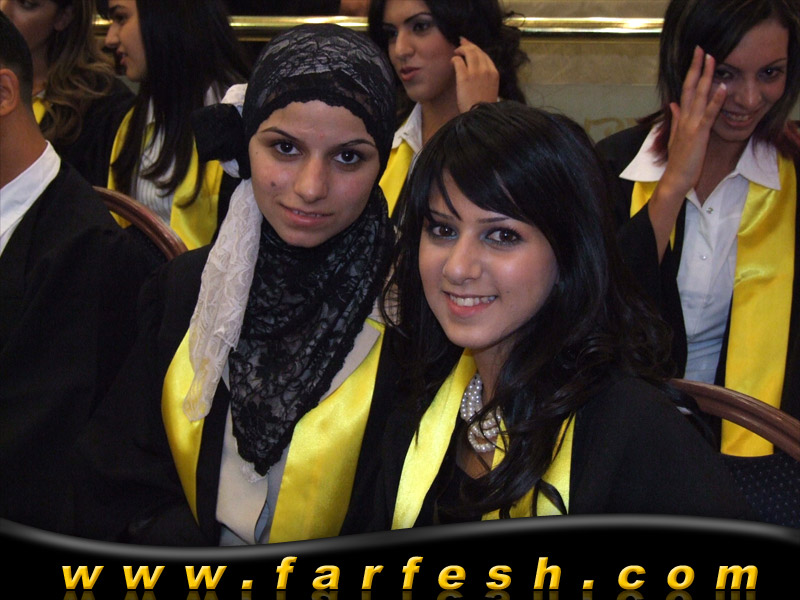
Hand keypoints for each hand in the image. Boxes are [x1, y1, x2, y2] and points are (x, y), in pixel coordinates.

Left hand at [452, 37, 499, 113]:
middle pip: (477, 51)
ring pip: (469, 52)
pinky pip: (458, 61)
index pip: (485, 56)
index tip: (471, 47)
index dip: (477, 49)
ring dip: (461, 49)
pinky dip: (455, 59)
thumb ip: (488, 78)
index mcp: (494, 73)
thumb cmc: (484, 106)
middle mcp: (486, 70)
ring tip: (456, 51)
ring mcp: (475, 72)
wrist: (480, 114)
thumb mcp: (491, 89)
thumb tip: (479, 72)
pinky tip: (452, 60)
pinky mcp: (464, 77)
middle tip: (461, 42)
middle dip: (469, 45)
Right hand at [661, 46, 726, 197]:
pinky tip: (722, 87)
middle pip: (691, 87)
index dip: (691, 72)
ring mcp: (691, 124)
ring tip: (712, 59)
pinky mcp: (699, 133)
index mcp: (681, 117)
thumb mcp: (676, 136)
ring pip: (699, 96)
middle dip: (697, 67)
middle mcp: (685, 117)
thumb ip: (675, 118)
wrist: (676, 178)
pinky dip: (716, 100)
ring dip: (706, 77)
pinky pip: (709, 114)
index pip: (686, 89)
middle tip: (701, 49)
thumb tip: (673, 104)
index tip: (697, 56)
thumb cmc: (679, 160)